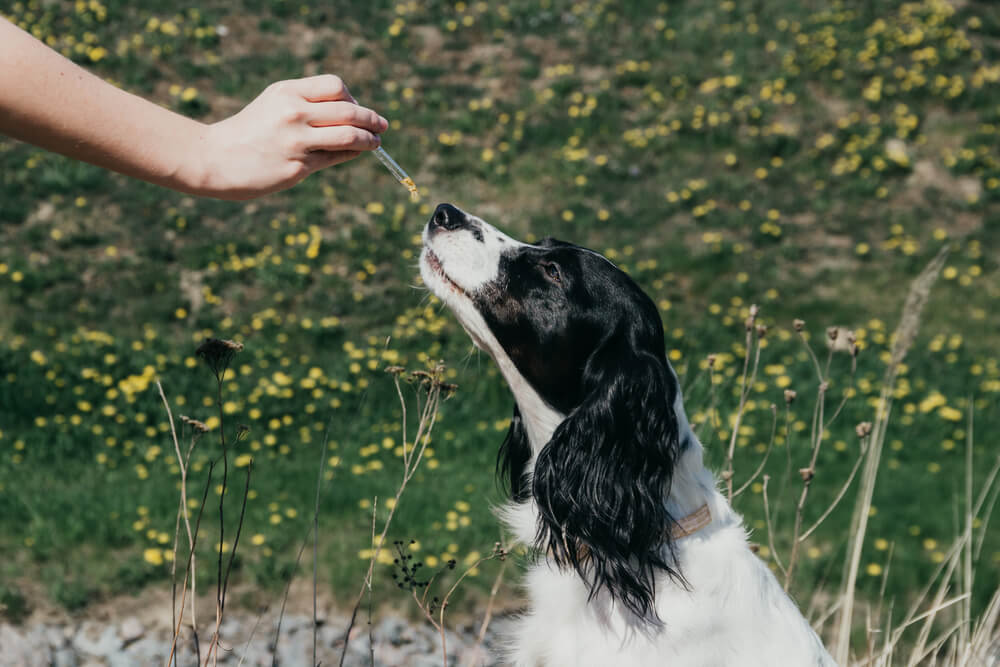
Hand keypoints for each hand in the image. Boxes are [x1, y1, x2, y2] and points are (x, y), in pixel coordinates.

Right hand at [193, 74, 388, 199]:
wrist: (215, 159)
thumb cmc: (250, 131)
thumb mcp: (275, 104)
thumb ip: (307, 104)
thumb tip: (350, 111)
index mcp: (287, 92)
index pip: (335, 87)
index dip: (352, 98)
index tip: (356, 108)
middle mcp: (294, 113)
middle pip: (348, 111)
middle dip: (371, 119)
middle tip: (382, 125)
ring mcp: (297, 141)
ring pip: (348, 135)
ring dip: (369, 139)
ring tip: (376, 141)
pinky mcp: (298, 167)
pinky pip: (336, 158)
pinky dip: (352, 153)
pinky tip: (357, 152)